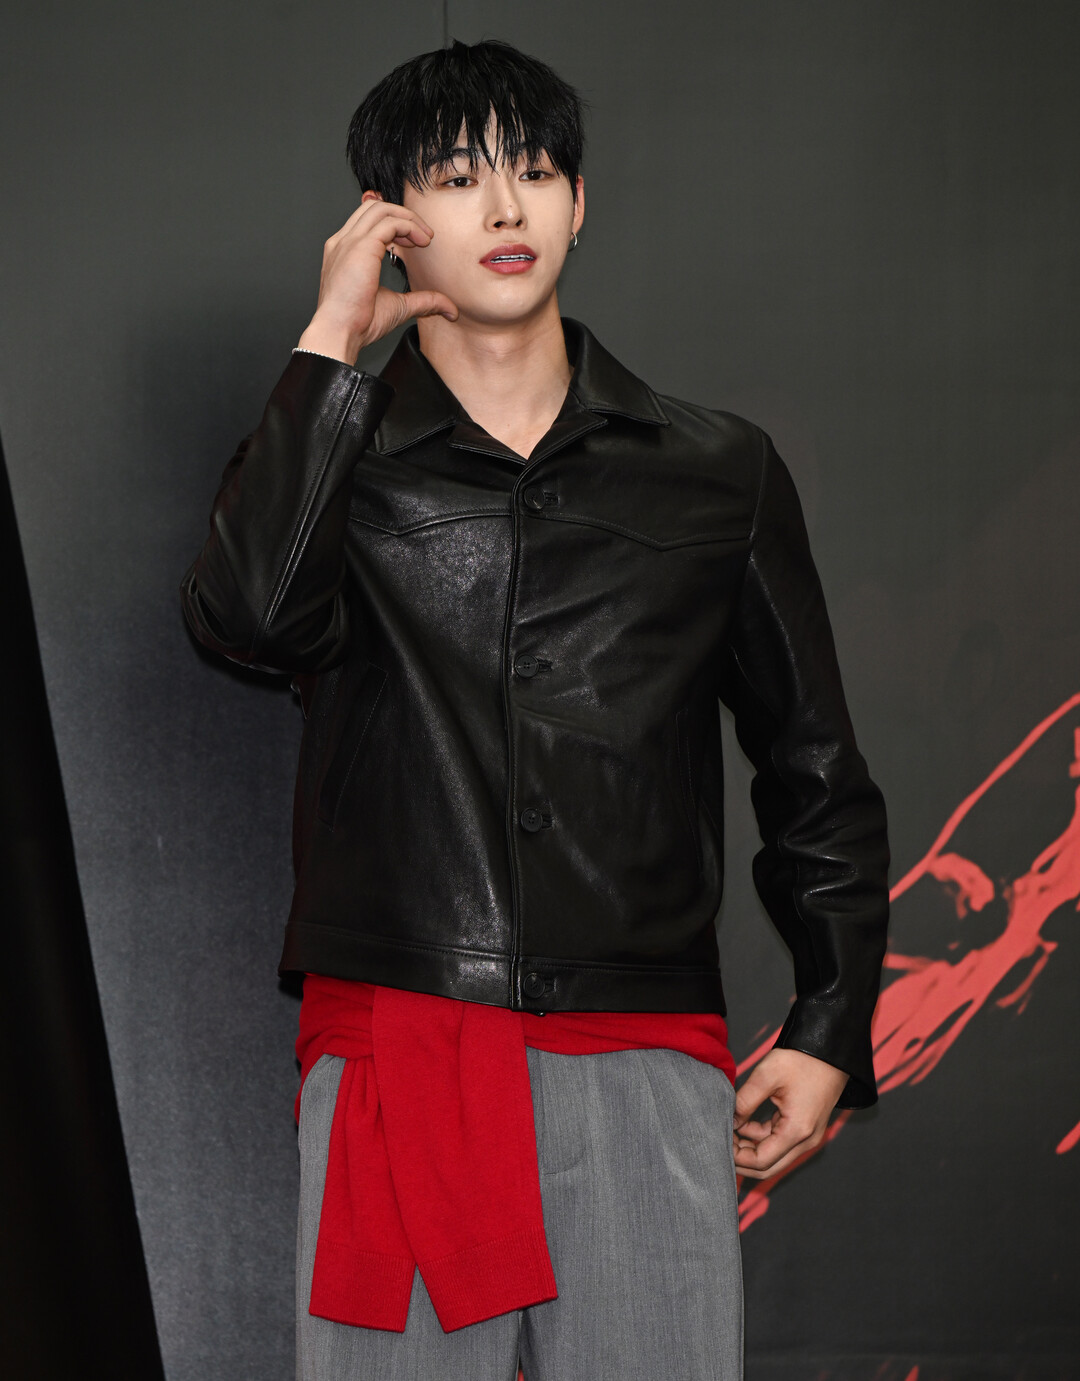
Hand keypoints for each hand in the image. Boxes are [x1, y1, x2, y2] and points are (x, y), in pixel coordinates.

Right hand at [297, 196, 457, 363]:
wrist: (340, 332)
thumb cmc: (359, 323)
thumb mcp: (398, 307)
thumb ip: (423, 301)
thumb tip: (449, 309)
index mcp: (344, 252)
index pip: (367, 221)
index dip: (394, 224)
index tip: (413, 241)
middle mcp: (343, 242)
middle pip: (374, 208)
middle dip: (403, 216)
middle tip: (424, 236)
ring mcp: (349, 241)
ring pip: (381, 209)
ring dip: (408, 219)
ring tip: (426, 238)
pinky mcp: (361, 245)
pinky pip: (389, 222)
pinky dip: (409, 227)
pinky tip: (422, 241)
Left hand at [732, 1047, 848, 1178]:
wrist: (830, 1053)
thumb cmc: (802, 1061)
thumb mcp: (766, 1076)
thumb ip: (744, 1101)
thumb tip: (728, 1121)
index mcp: (797, 1131)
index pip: (761, 1161)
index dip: (737, 1157)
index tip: (719, 1142)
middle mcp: (805, 1141)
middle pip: (767, 1167)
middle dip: (741, 1159)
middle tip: (720, 1142)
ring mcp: (806, 1137)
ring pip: (772, 1156)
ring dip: (749, 1148)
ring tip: (728, 1131)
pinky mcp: (804, 1129)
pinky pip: (778, 1143)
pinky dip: (759, 1139)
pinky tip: (742, 1124)